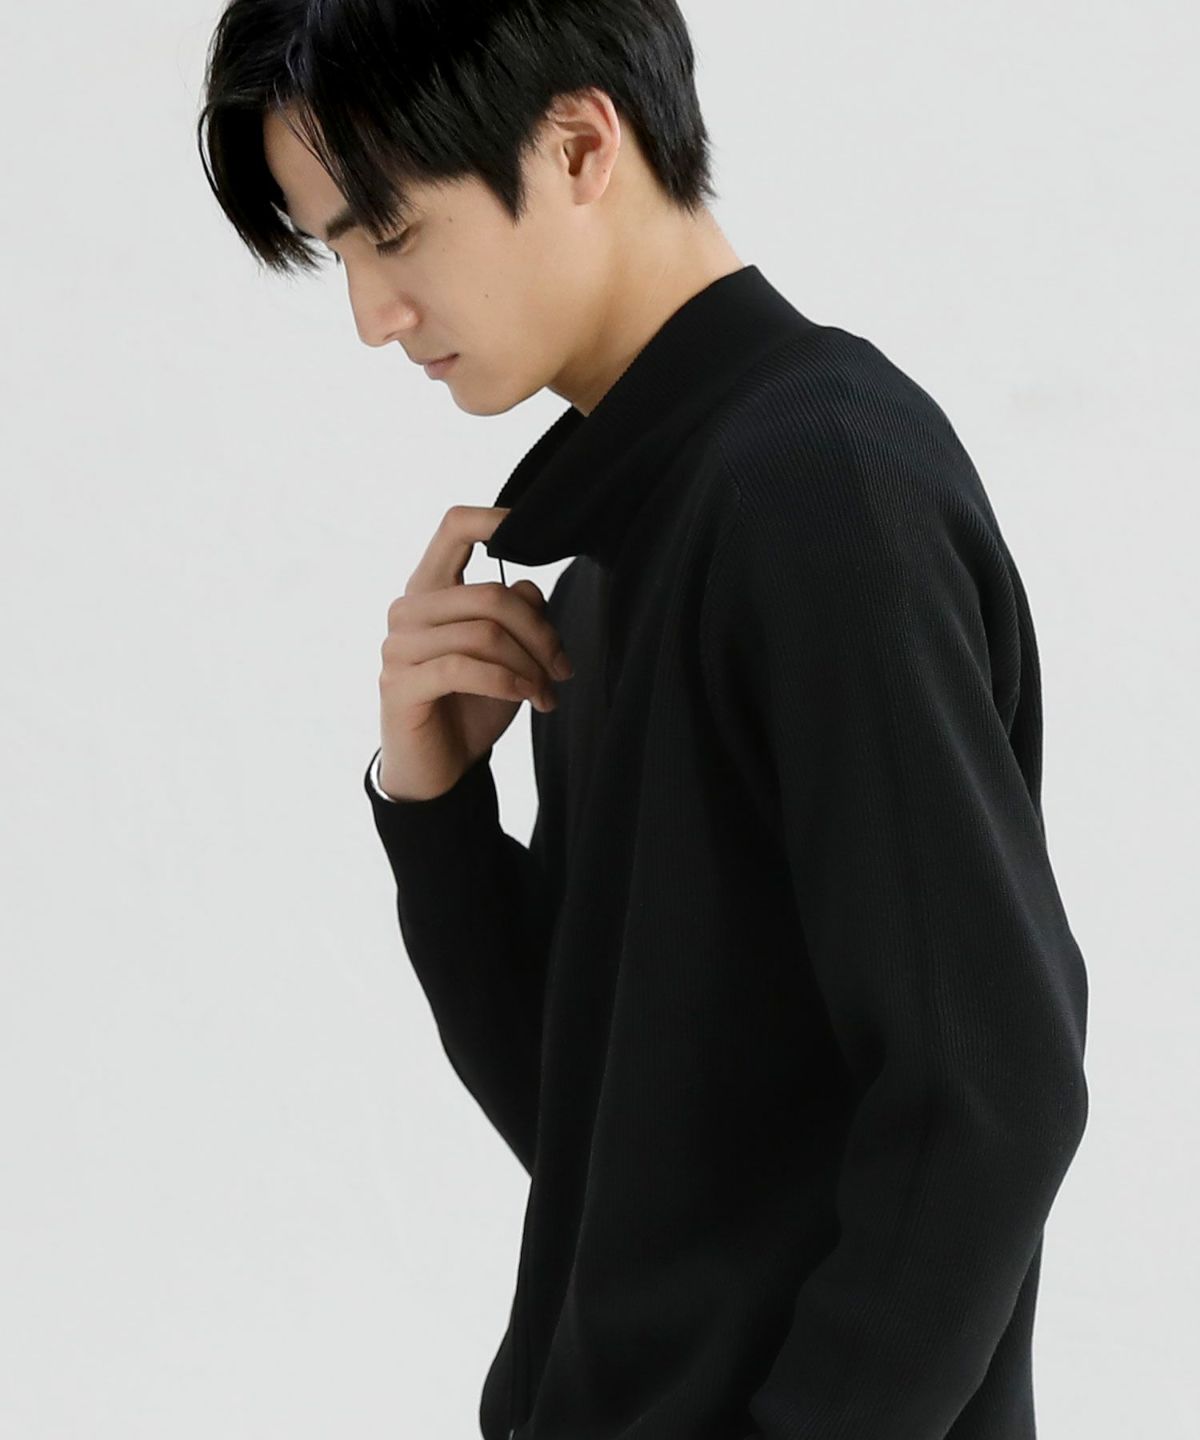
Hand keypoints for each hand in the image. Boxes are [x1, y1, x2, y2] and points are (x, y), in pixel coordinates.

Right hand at [376, 504, 572, 799]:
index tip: (535, 534)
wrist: (439, 770)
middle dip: (540, 633)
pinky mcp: (400, 685)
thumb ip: (515, 613)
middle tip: (563, 668)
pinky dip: (508, 681)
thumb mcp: (506, 654)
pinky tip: (528, 697)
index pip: (455, 527)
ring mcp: (398, 647)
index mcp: (431, 589)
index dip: (496, 519)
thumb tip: (529, 587)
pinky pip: (464, 668)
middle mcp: (408, 610)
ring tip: (547, 693)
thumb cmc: (471, 704)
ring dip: (530, 665)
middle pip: (490, 594)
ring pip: (484, 633)